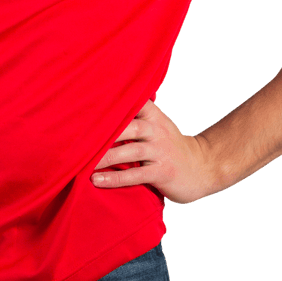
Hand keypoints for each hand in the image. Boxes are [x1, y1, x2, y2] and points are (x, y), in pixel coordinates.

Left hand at [90, 99, 215, 203]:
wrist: (204, 167)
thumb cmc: (171, 146)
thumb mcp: (158, 125)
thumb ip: (136, 117)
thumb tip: (101, 109)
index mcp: (154, 116)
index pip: (134, 102)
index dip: (112, 100)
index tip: (87, 101)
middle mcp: (157, 131)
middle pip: (128, 126)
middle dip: (103, 132)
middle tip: (77, 137)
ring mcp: (161, 151)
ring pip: (130, 151)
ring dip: (105, 157)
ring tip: (82, 163)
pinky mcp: (163, 172)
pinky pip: (136, 175)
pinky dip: (115, 178)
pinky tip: (97, 180)